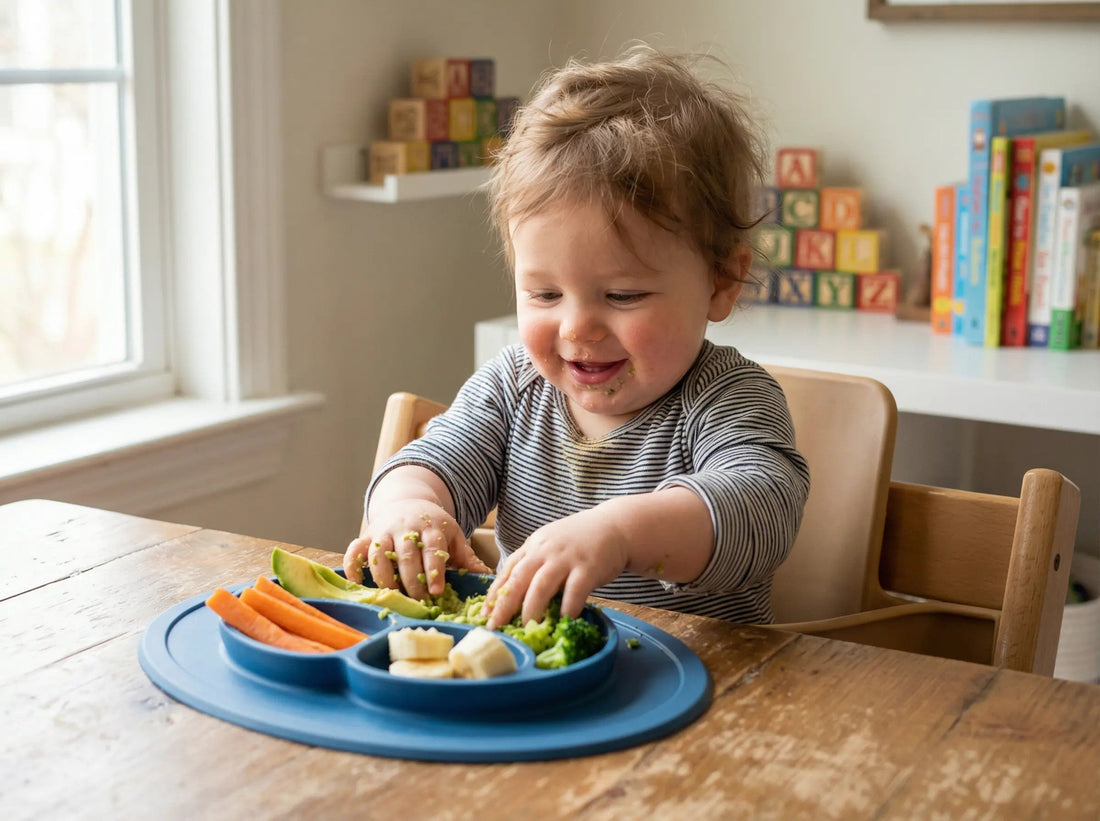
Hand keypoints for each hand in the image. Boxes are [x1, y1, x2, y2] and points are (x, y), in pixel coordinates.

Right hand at [343, 500, 489, 600]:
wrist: (409, 501)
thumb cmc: (434, 526)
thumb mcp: (453, 535)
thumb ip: (467, 557)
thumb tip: (487, 577)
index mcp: (431, 527)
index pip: (432, 548)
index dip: (434, 570)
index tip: (437, 592)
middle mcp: (405, 528)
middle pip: (406, 555)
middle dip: (411, 581)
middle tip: (418, 602)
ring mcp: (384, 531)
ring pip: (379, 554)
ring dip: (384, 578)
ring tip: (393, 597)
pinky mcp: (367, 536)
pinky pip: (355, 551)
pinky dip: (353, 567)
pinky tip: (358, 584)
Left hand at [483, 506, 628, 628]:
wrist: (615, 526)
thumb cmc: (580, 541)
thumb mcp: (550, 545)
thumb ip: (534, 563)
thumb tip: (513, 594)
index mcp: (534, 546)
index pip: (508, 570)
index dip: (495, 593)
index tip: (485, 614)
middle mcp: (546, 550)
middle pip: (519, 579)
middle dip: (504, 605)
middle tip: (496, 627)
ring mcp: (566, 558)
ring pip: (541, 586)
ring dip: (532, 610)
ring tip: (526, 628)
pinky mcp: (588, 568)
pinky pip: (574, 593)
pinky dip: (566, 609)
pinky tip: (562, 622)